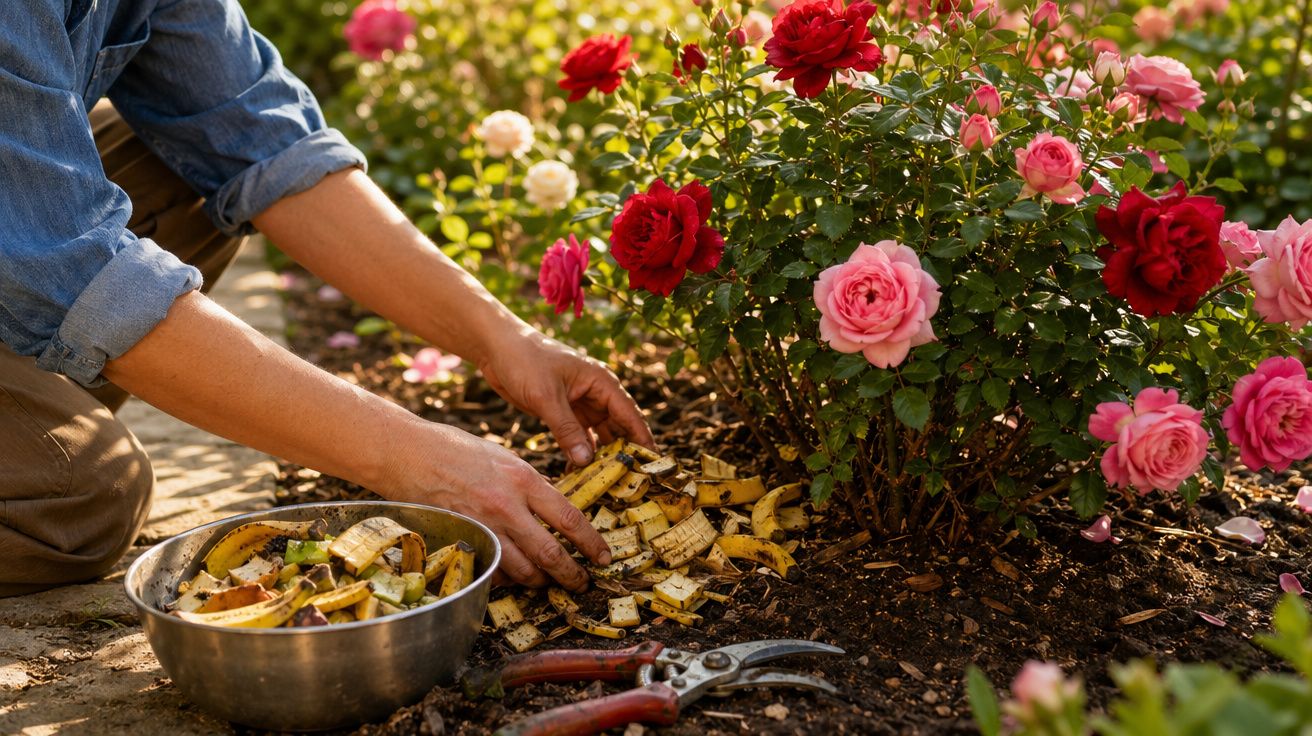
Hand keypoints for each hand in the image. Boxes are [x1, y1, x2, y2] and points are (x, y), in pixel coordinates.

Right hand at [384, 421, 610, 590]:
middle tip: (583, 582)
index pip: (569, 518)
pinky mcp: (462, 540)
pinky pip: (492, 570)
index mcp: (523, 479)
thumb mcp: (503, 457)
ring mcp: (482, 526)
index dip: (591, 543)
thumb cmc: (455, 448)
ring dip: (540, 581)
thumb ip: (529, 483)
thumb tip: (552, 505)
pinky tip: (514, 577)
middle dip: (572, 574)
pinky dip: (507, 578)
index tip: (603, 556)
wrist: (407, 452)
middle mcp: (507, 506)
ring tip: (549, 582)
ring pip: (522, 569)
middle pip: (550, 552)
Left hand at [479, 331, 654, 465]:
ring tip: (602, 482)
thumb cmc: (525, 360)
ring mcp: (579, 403)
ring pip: (597, 434)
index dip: (642, 438)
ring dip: (598, 455)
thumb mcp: (546, 397)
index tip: (652, 462)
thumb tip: (587, 461)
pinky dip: (578, 452)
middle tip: (627, 481)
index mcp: (600, 381)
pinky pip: (577, 436)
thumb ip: (566, 429)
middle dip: (621, 452)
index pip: (629, 413)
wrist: (496, 348)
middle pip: (617, 427)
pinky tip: (577, 472)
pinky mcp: (562, 412)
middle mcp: (594, 393)